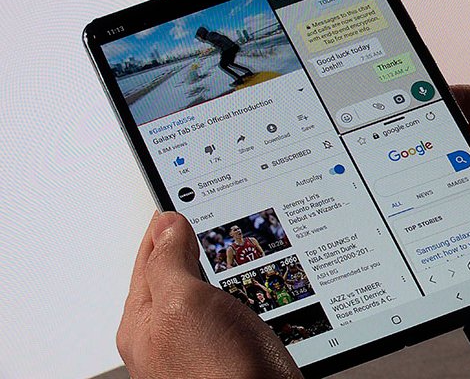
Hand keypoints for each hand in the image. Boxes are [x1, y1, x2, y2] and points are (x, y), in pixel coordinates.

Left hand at [117, 212, 302, 378]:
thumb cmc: (219, 375)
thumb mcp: (183, 305)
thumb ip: (168, 262)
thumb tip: (166, 224)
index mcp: (145, 319)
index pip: (149, 255)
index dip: (162, 224)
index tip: (175, 197)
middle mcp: (166, 334)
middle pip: (169, 272)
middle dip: (181, 242)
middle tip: (191, 214)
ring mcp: (197, 344)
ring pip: (197, 290)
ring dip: (204, 263)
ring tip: (207, 239)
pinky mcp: (227, 352)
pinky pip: (220, 308)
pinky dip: (225, 287)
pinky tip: (234, 284)